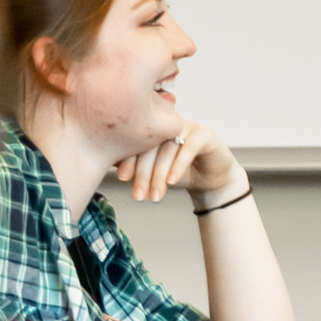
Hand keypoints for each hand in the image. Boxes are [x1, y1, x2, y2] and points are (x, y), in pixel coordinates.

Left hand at [114, 119, 243, 207]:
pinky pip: (189, 148)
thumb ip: (135, 165)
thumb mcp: (152, 171)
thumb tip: (110, 165)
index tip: (122, 179)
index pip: (134, 140)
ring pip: (168, 149)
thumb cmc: (177, 173)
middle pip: (150, 145)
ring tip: (155, 197)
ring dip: (159, 175)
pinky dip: (178, 166)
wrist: (210, 179)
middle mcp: (167, 123)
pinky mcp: (204, 134)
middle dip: (143, 173)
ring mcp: (187, 125)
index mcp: (151, 127)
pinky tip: (172, 181)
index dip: (127, 159)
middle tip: (138, 196)